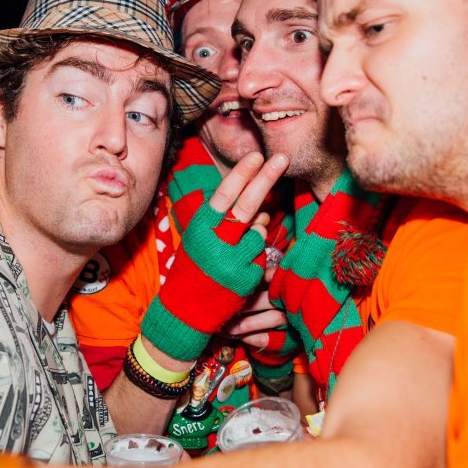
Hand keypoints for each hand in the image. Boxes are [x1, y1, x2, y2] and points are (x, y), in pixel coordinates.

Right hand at [140, 153, 288, 363]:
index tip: (257, 155)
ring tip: (235, 251)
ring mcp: (231, 262)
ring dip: (256, 235)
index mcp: (200, 229)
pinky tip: (239, 271)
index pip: (224, 196)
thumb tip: (262, 212)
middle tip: (283, 158)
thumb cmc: (193, 270)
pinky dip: (255, 260)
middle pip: (247, 205)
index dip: (241, 174)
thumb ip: (225, 224)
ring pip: (259, 234)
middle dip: (266, 178)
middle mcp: (214, 243)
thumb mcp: (199, 240)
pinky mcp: (246, 280)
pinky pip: (262, 259)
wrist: (184, 312)